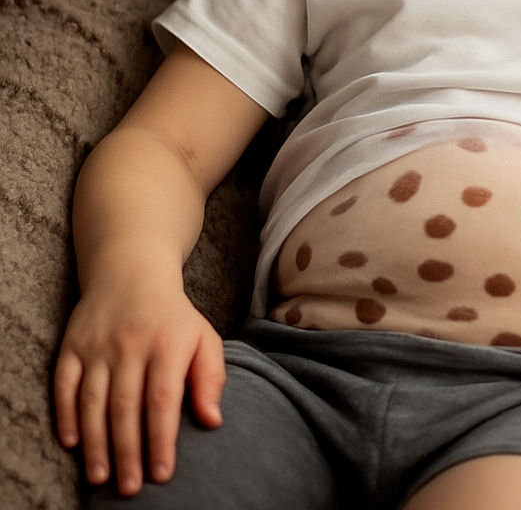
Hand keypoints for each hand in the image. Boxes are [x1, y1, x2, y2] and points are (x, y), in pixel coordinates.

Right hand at [54, 278, 225, 496]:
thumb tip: (213, 420)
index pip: (163, 399)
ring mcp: (99, 346)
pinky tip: (72, 443)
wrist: (132, 274)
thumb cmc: (174, 318)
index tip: (162, 473)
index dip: (162, 439)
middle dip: (128, 451)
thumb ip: (211, 378)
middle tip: (130, 488)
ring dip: (96, 443)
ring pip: (94, 401)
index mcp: (168, 344)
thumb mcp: (204, 338)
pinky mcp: (72, 346)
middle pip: (126, 406)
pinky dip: (66, 415)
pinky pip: (64, 385)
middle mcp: (132, 345)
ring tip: (101, 477)